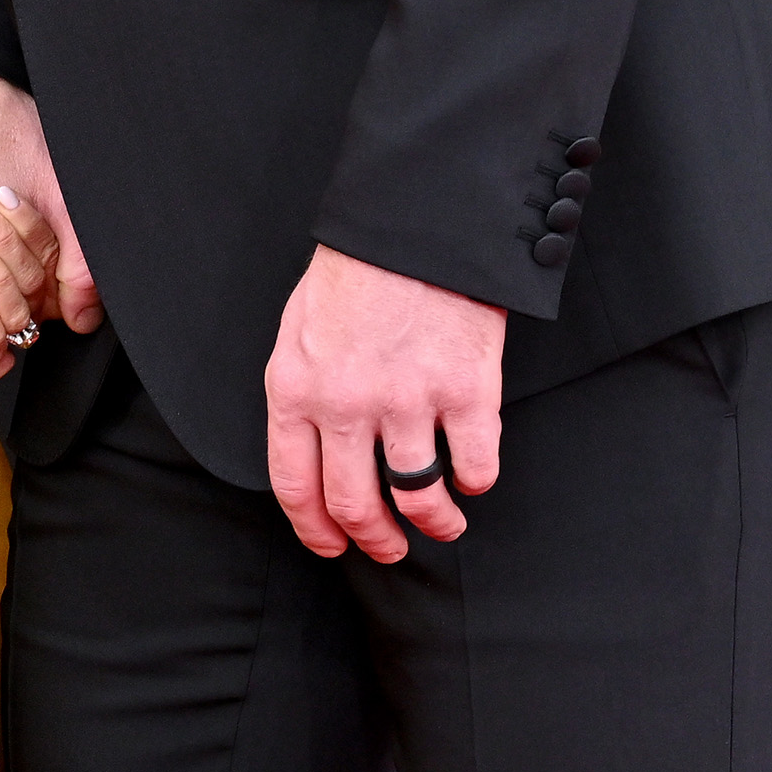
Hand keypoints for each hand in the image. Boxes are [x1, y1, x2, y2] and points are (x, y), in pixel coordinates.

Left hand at [263, 244, 504, 559]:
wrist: (414, 223)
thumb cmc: (357, 270)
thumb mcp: (300, 328)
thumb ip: (303, 390)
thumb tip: (312, 447)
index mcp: (296, 387)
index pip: (295, 485)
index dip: (314, 529)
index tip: (333, 546)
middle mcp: (346, 405)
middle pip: (355, 504)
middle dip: (374, 539)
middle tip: (389, 548)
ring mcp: (408, 400)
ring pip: (419, 497)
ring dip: (433, 523)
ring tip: (442, 524)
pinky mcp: (466, 391)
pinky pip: (475, 466)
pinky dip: (476, 481)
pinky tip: (473, 476)